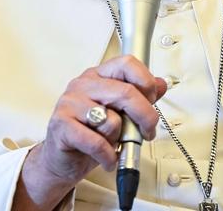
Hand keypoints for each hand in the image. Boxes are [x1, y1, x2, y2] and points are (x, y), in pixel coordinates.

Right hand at [13, 55, 166, 208]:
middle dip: (145, 116)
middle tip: (147, 131)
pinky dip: (108, 155)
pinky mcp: (62, 124)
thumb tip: (161, 84)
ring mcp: (70, 103)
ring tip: (112, 144)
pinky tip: (107, 157)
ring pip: (112, 120)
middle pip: (126, 92)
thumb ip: (140, 97)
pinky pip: (97, 142)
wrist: (61, 158)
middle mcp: (83, 84)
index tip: (152, 100)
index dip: (146, 81)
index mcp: (99, 75)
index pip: (127, 64)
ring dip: (119, 139)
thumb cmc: (90, 133)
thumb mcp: (119, 113)